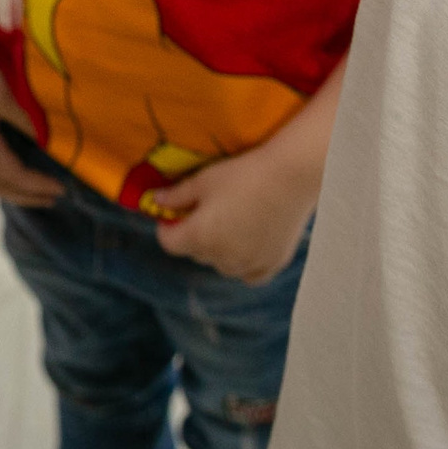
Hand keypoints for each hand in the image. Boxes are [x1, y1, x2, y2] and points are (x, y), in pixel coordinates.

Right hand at [0, 29, 61, 206]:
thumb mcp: (5, 97)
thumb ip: (25, 122)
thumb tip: (45, 144)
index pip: (13, 176)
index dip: (37, 186)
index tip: (61, 189)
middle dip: (26, 195)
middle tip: (52, 199)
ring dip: (9, 190)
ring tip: (30, 193)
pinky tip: (7, 172)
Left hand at [152, 141, 317, 285]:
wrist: (292, 176)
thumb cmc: (243, 174)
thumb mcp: (203, 180)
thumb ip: (177, 195)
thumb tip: (155, 201)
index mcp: (200, 237)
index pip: (169, 243)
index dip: (167, 227)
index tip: (173, 213)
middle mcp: (222, 258)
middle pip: (196, 253)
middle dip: (194, 235)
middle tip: (205, 210)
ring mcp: (249, 264)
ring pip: (222, 264)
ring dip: (218, 250)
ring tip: (230, 222)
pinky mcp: (272, 264)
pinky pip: (249, 274)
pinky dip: (244, 263)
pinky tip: (247, 243)